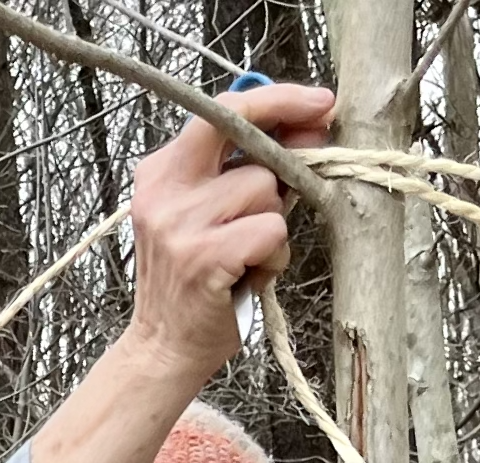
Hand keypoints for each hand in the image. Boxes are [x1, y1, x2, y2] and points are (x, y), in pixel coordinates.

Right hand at [123, 82, 336, 380]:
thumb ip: (254, 169)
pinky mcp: (203, 257)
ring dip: (275, 221)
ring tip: (250, 252)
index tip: (319, 102)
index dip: (277, 99)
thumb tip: (311, 129)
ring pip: (266, 190)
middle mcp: (163, 192)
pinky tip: (251, 272)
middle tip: (318, 144)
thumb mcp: (212, 213)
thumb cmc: (197, 279)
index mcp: (160, 173)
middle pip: (243, 133)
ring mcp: (179, 225)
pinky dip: (273, 254)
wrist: (164, 346)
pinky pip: (270, 231)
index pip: (220, 112)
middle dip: (288, 136)